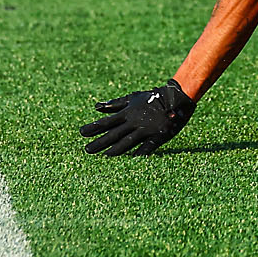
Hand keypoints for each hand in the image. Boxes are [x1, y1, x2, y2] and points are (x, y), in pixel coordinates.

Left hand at [80, 79, 195, 156]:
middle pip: (114, 134)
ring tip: (104, 157)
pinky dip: (140, 153)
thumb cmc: (152, 98)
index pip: (107, 122)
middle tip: (87, 150)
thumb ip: (115, 104)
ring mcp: (146, 129)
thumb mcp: (132, 98)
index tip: (81, 132)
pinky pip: (147, 147)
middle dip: (100, 142)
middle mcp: (134, 122)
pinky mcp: (158, 136)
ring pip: (127, 142)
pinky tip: (133, 160)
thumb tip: (96, 107)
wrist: (176, 97)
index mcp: (127, 113)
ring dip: (115, 150)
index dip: (94, 127)